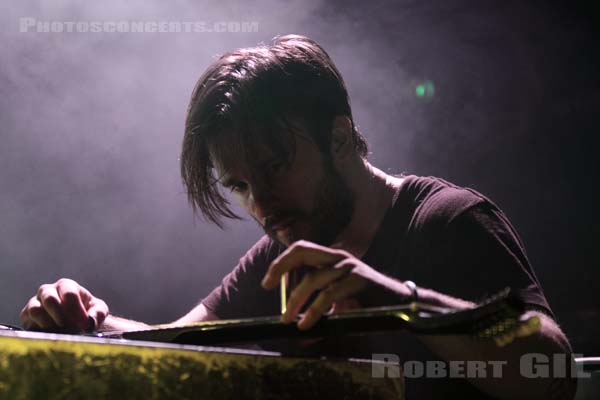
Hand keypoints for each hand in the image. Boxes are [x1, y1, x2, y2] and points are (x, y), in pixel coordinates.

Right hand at [20, 278, 108, 332]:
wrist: (74, 320)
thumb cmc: (87, 312)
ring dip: (50, 324)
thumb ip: (98, 313)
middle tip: (72, 329)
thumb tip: (90, 321)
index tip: (84, 324)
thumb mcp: (98, 310)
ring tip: (63, 333)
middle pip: (50, 299)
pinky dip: (41, 332)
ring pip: (36, 311)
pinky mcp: (26, 316)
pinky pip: (29, 323)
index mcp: (66, 285)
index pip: (69, 294)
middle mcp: (48, 291)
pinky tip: (53, 335)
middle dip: (62, 316)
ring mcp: (34, 303)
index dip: (76, 310)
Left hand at [261, 240, 408, 329]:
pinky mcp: (359, 280)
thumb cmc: (367, 303)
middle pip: (302, 250)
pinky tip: (307, 323)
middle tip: (266, 286)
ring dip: (296, 300)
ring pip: (313, 279)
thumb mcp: (339, 303)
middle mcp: (339, 257)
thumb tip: (297, 328)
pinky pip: (330, 294)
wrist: (401, 304)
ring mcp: (350, 267)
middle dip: (280, 266)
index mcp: (332, 258)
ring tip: (288, 319)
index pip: (301, 249)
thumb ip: (319, 310)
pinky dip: (315, 310)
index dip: (281, 262)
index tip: (266, 282)